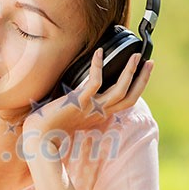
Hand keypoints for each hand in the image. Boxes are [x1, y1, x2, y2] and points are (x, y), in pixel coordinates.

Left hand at [22, 48, 153, 145]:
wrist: (38, 135)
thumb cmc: (50, 124)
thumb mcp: (73, 113)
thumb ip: (83, 103)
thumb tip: (85, 87)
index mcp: (100, 116)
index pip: (126, 103)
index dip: (138, 88)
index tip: (143, 73)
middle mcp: (99, 113)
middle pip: (130, 97)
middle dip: (143, 79)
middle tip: (150, 62)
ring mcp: (90, 108)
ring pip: (119, 90)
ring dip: (129, 72)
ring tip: (134, 56)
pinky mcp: (79, 101)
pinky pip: (94, 82)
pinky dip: (98, 66)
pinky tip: (99, 53)